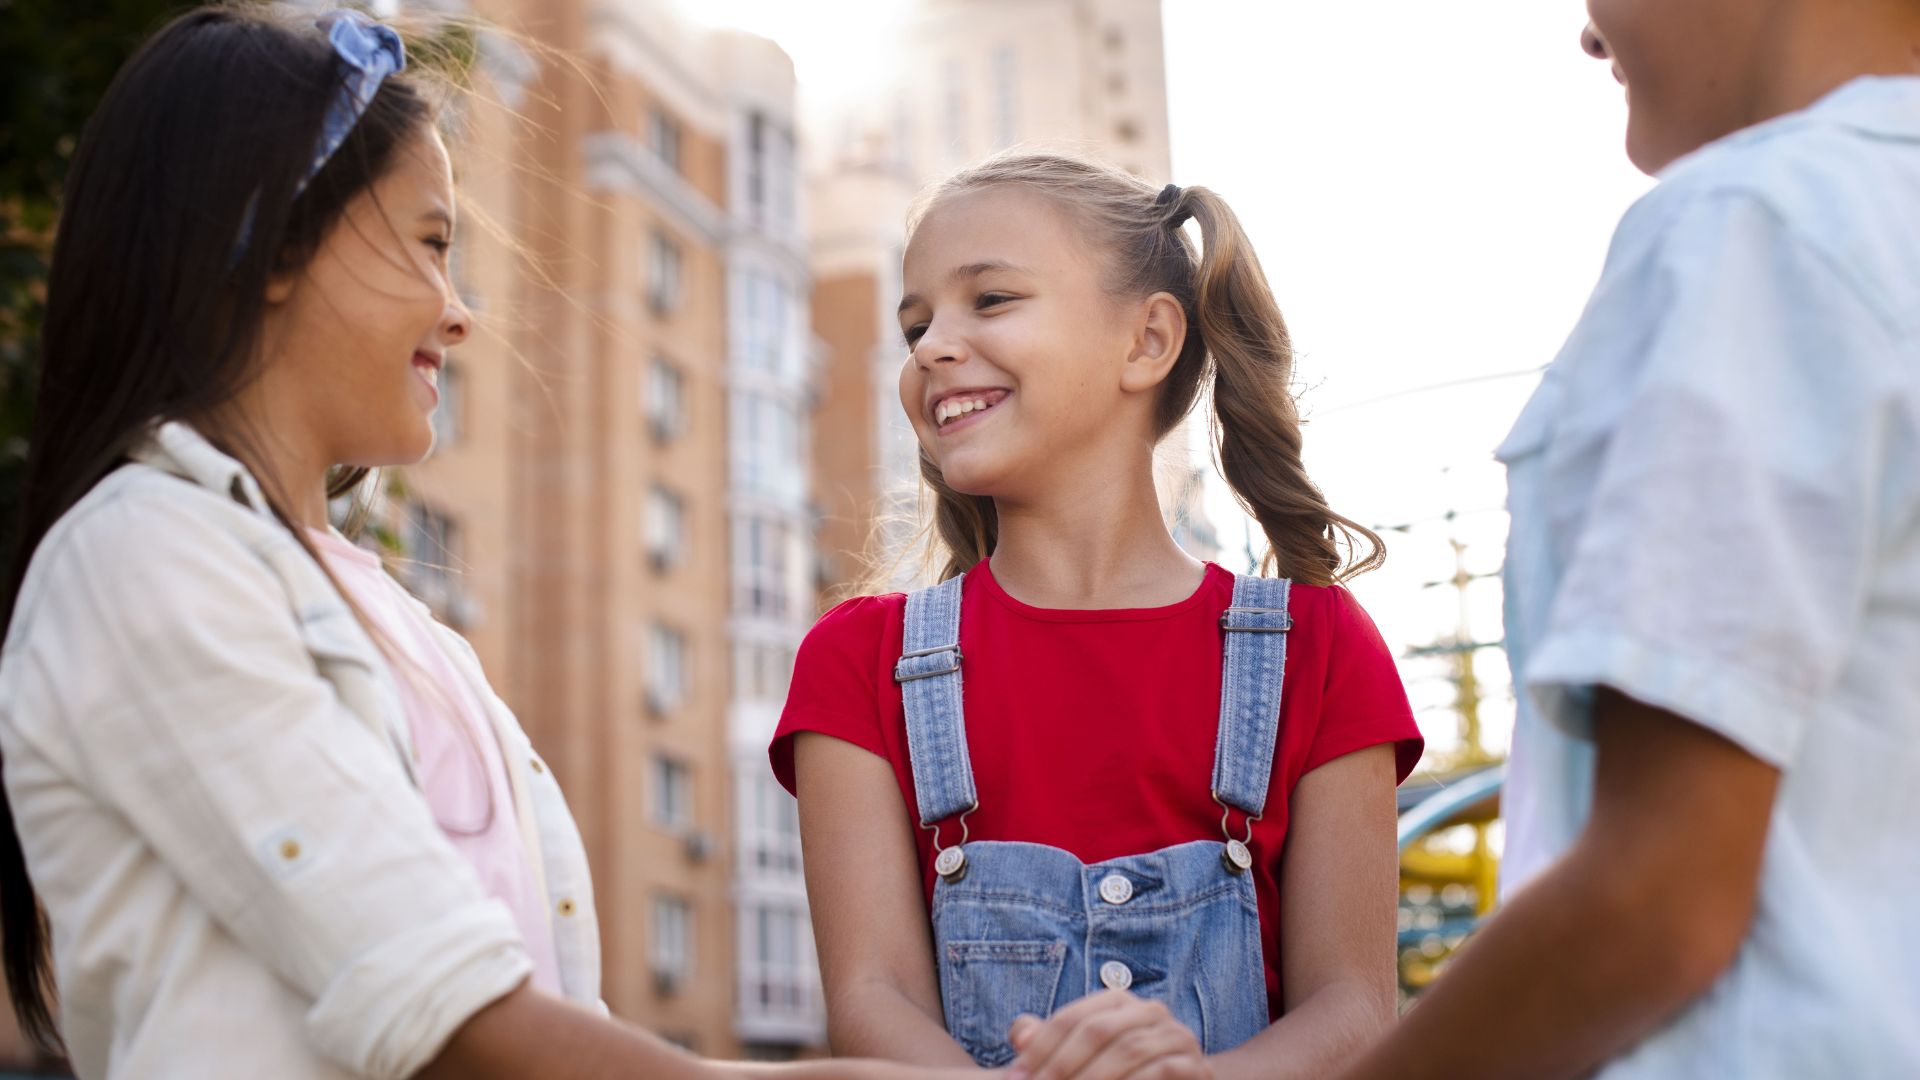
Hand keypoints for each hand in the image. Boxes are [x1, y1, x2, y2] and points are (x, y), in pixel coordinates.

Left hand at [1004, 989, 1210, 1079]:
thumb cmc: (1114, 1074)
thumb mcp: (1078, 1056)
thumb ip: (1048, 1042)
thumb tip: (1021, 1034)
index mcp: (1118, 1000)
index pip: (1070, 1019)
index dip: (1040, 1049)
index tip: (1015, 1078)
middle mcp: (1150, 1011)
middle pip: (1097, 1030)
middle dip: (1062, 1065)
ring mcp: (1177, 1036)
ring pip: (1127, 1050)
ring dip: (1092, 1078)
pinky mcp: (1196, 1066)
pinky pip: (1161, 1071)